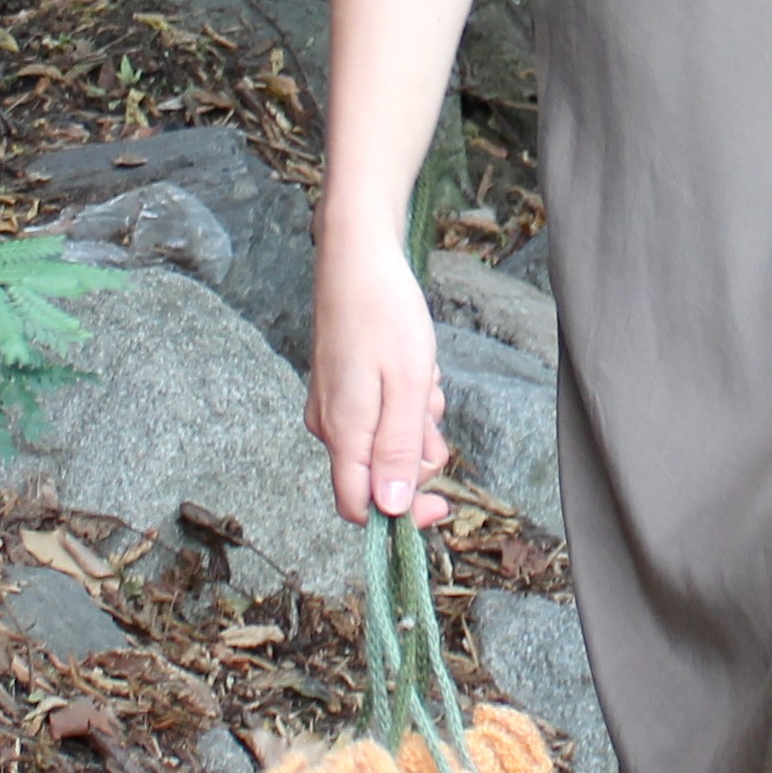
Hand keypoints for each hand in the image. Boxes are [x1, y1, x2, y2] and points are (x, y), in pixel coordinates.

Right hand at [306, 227, 450, 526]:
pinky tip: (411, 367)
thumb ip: (399, 450)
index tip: (442, 503)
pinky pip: (378, 414)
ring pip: (383, 442)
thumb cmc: (385, 313)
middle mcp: (329, 426)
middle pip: (379, 476)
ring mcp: (331, 404)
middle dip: (418, 454)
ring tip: (423, 378)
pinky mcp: (339, 386)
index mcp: (343, 432)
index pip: (360, 508)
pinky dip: (403, 400)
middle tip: (433, 410)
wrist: (358, 255)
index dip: (402, 517)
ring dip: (415, 421)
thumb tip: (391, 509)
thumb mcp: (408, 385)